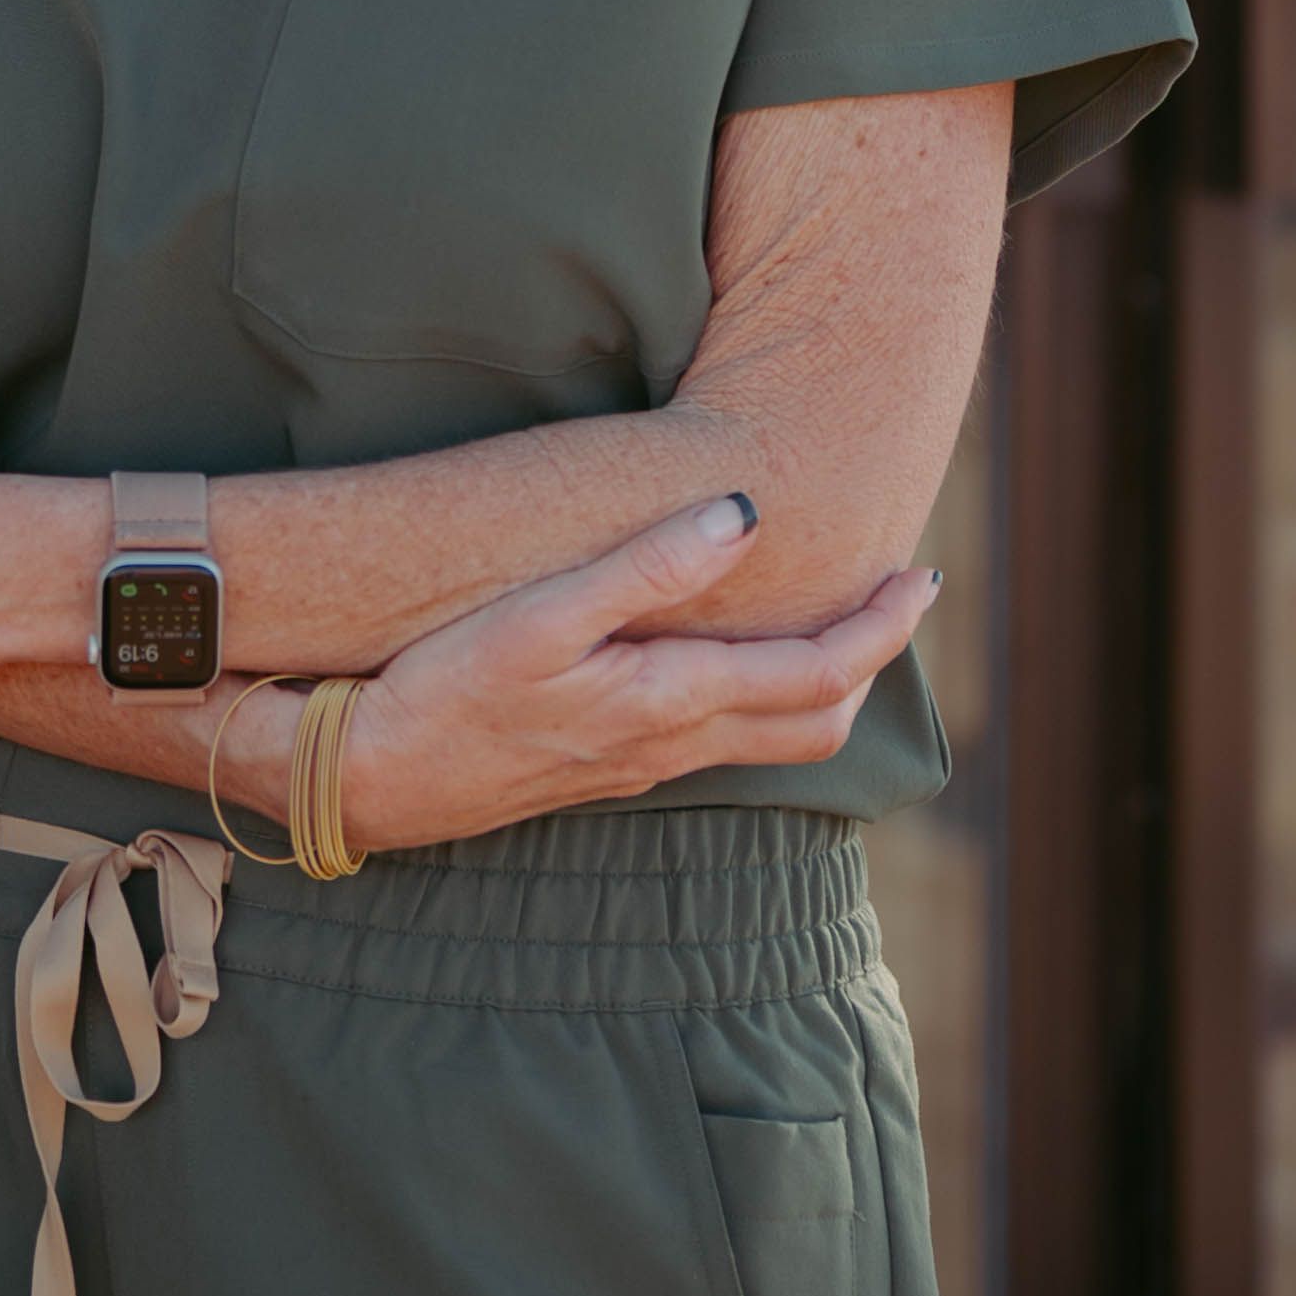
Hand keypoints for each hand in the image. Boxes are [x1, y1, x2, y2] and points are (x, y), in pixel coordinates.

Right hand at [332, 495, 936, 849]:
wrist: (372, 780)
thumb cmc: (448, 689)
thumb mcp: (543, 615)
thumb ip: (646, 567)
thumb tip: (746, 516)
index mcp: (673, 701)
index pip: (819, 675)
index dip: (882, 630)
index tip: (924, 579)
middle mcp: (673, 745)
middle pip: (815, 721)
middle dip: (870, 659)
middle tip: (901, 596)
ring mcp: (641, 765)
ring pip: (771, 740)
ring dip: (822, 683)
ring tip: (839, 623)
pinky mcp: (606, 768)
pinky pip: (721, 742)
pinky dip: (763, 701)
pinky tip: (737, 665)